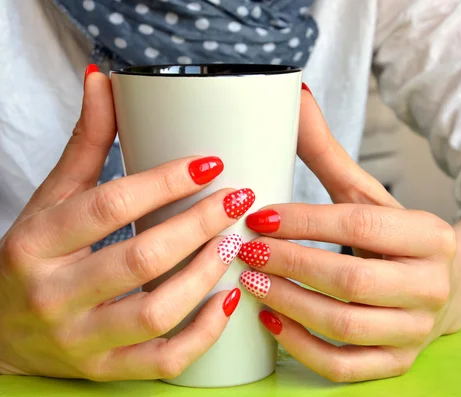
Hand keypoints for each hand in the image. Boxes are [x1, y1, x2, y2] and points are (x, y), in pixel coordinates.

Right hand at [0, 70, 249, 379]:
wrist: (1, 333)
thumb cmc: (33, 259)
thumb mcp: (52, 200)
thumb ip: (85, 145)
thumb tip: (103, 80)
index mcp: (37, 244)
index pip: (110, 205)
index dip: (166, 181)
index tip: (211, 162)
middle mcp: (54, 295)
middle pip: (141, 257)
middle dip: (199, 225)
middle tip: (237, 200)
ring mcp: (80, 340)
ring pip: (156, 310)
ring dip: (206, 273)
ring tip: (234, 242)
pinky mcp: (103, 370)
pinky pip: (163, 359)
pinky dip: (202, 333)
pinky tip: (228, 299)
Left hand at [236, 85, 455, 381]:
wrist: (446, 283)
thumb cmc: (396, 238)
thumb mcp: (368, 196)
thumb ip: (328, 154)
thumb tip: (295, 95)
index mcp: (431, 236)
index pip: (360, 225)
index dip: (303, 222)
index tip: (257, 214)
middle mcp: (432, 286)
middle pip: (350, 280)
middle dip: (288, 264)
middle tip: (244, 250)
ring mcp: (417, 331)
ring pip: (344, 326)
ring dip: (287, 303)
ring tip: (249, 281)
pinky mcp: (397, 363)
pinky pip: (344, 366)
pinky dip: (301, 347)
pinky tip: (270, 320)